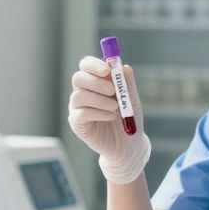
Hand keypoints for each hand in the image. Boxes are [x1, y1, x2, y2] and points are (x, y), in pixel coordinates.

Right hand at [67, 56, 149, 183]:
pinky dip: (98, 113)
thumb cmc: (129, 119)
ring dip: (99, 100)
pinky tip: (111, 116)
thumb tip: (123, 66)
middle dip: (96, 82)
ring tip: (115, 108)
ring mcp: (77, 108)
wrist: (128, 145)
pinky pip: (81, 113)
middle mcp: (83, 92)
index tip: (107, 70)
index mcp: (95, 81)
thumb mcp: (131, 100)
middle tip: (113, 90)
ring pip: (79, 96)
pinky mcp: (77, 123)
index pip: (86, 66)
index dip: (94, 65)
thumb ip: (127, 83)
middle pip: (78, 78)